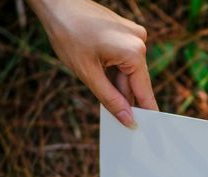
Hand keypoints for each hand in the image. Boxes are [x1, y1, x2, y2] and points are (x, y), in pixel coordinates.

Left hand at [28, 0, 157, 127]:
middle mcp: (139, 42)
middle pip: (135, 82)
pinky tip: (98, 68)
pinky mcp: (126, 32)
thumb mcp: (88, 74)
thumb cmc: (68, 33)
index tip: (150, 132)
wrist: (57, 3)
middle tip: (111, 114)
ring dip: (115, 82)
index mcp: (134, 53)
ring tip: (93, 75)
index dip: (145, 113)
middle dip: (122, 97)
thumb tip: (128, 120)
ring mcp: (134, 35)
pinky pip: (125, 59)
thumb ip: (111, 100)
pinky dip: (114, 70)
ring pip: (128, 72)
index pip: (144, 92)